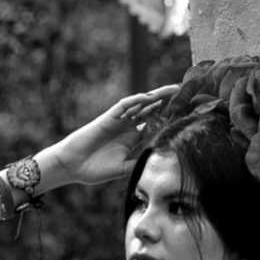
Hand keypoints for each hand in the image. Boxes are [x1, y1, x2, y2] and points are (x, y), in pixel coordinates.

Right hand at [40, 88, 181, 189]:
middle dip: (168, 102)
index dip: (169, 118)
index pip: (155, 124)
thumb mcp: (123, 169)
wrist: (72, 166)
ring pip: (141, 104)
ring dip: (157, 96)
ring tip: (174, 90)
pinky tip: (149, 97)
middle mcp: (128, 127)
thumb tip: (160, 163)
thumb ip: (140, 163)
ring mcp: (119, 120)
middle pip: (152, 110)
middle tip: (186, 95)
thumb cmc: (95, 169)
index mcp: (133, 139)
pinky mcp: (108, 117)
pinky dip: (136, 100)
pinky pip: (124, 105)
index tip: (187, 114)